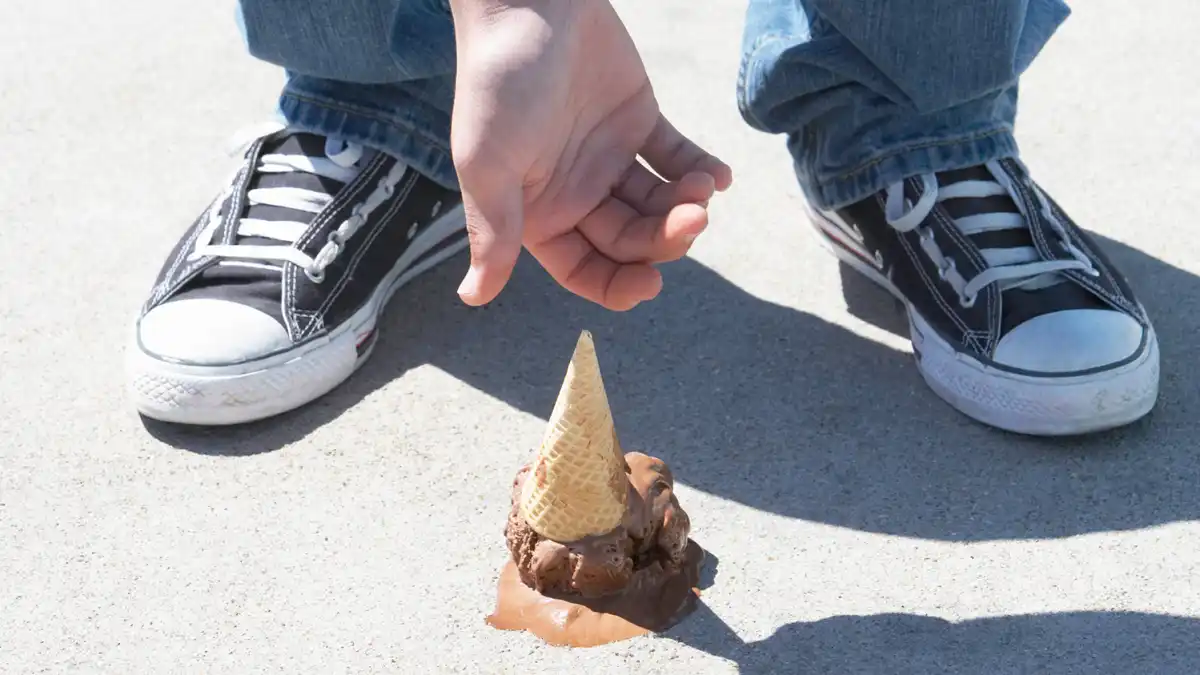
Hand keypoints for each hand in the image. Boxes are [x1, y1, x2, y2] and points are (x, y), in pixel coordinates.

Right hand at [448, 0, 732, 310]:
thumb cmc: (497, 82)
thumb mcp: (488, 164)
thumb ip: (494, 232)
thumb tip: (473, 298)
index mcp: (538, 212)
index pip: (585, 270)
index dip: (617, 285)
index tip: (650, 284)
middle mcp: (575, 192)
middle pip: (630, 240)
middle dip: (662, 238)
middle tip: (691, 220)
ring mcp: (609, 157)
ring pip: (657, 203)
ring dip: (685, 205)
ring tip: (702, 188)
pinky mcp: (638, 121)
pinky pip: (676, 157)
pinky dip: (699, 169)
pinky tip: (718, 175)